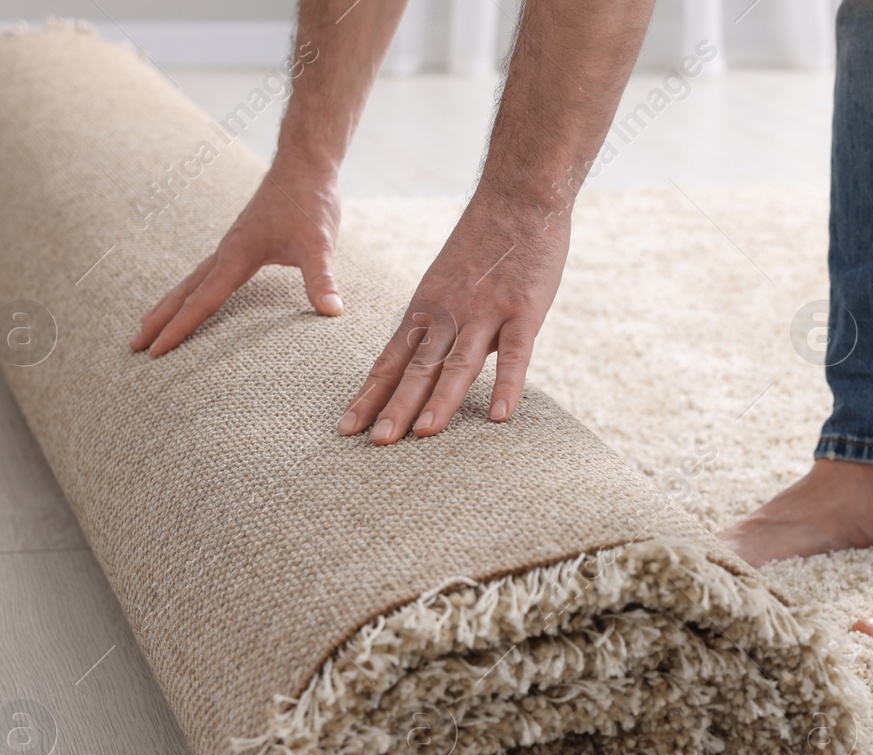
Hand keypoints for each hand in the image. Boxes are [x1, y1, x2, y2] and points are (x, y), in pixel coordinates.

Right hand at [130, 162, 343, 356]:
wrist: (304, 166)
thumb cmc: (309, 203)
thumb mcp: (319, 244)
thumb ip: (322, 279)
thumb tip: (332, 311)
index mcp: (237, 255)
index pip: (202, 301)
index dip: (179, 329)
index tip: (156, 352)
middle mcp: (226, 251)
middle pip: (183, 292)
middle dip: (158, 320)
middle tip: (133, 346)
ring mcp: (230, 246)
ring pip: (190, 281)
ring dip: (168, 305)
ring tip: (147, 326)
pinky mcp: (240, 242)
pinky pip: (206, 273)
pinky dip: (190, 290)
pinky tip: (191, 298)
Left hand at [336, 186, 570, 441]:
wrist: (519, 195)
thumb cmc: (484, 242)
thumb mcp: (447, 280)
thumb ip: (441, 323)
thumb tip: (436, 365)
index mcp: (425, 308)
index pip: (391, 359)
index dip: (370, 394)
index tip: (347, 426)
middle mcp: (448, 312)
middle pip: (417, 367)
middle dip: (395, 406)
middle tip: (375, 442)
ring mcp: (486, 311)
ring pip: (458, 362)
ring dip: (440, 400)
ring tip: (422, 434)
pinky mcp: (525, 309)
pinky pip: (515, 353)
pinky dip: (506, 384)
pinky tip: (498, 415)